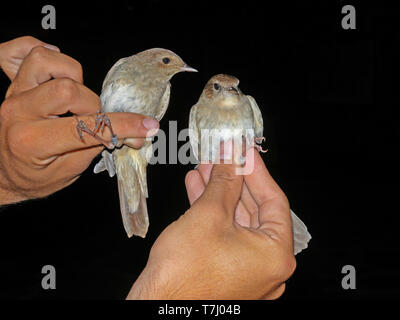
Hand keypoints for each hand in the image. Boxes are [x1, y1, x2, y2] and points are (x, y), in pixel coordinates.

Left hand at [0, 41, 158, 204]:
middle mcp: (19, 112)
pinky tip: (59, 73)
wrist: (3, 174)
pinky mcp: (14, 83)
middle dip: (92, 105)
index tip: (147, 126)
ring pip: (45, 62)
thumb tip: (135, 134)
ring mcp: (14, 94)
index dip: (123, 126)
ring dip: (72, 78)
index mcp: (33, 142)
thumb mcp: (70, 171)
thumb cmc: (35, 176)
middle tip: (94, 120)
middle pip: (68, 89)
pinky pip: (25, 51)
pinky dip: (48, 55)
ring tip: (76, 99)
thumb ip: (100, 147)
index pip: (87, 128)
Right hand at [127, 149, 295, 298]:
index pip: (274, 201)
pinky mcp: (226, 272)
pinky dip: (211, 213)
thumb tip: (231, 158)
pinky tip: (197, 190)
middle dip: (234, 180)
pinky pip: (224, 235)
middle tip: (223, 157)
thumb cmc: (184, 271)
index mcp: (275, 255)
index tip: (245, 151)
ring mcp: (246, 271)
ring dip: (219, 193)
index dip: (257, 171)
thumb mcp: (208, 214)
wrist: (156, 306)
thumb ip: (224, 182)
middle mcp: (266, 266)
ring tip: (205, 168)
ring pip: (236, 221)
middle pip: (254, 210)